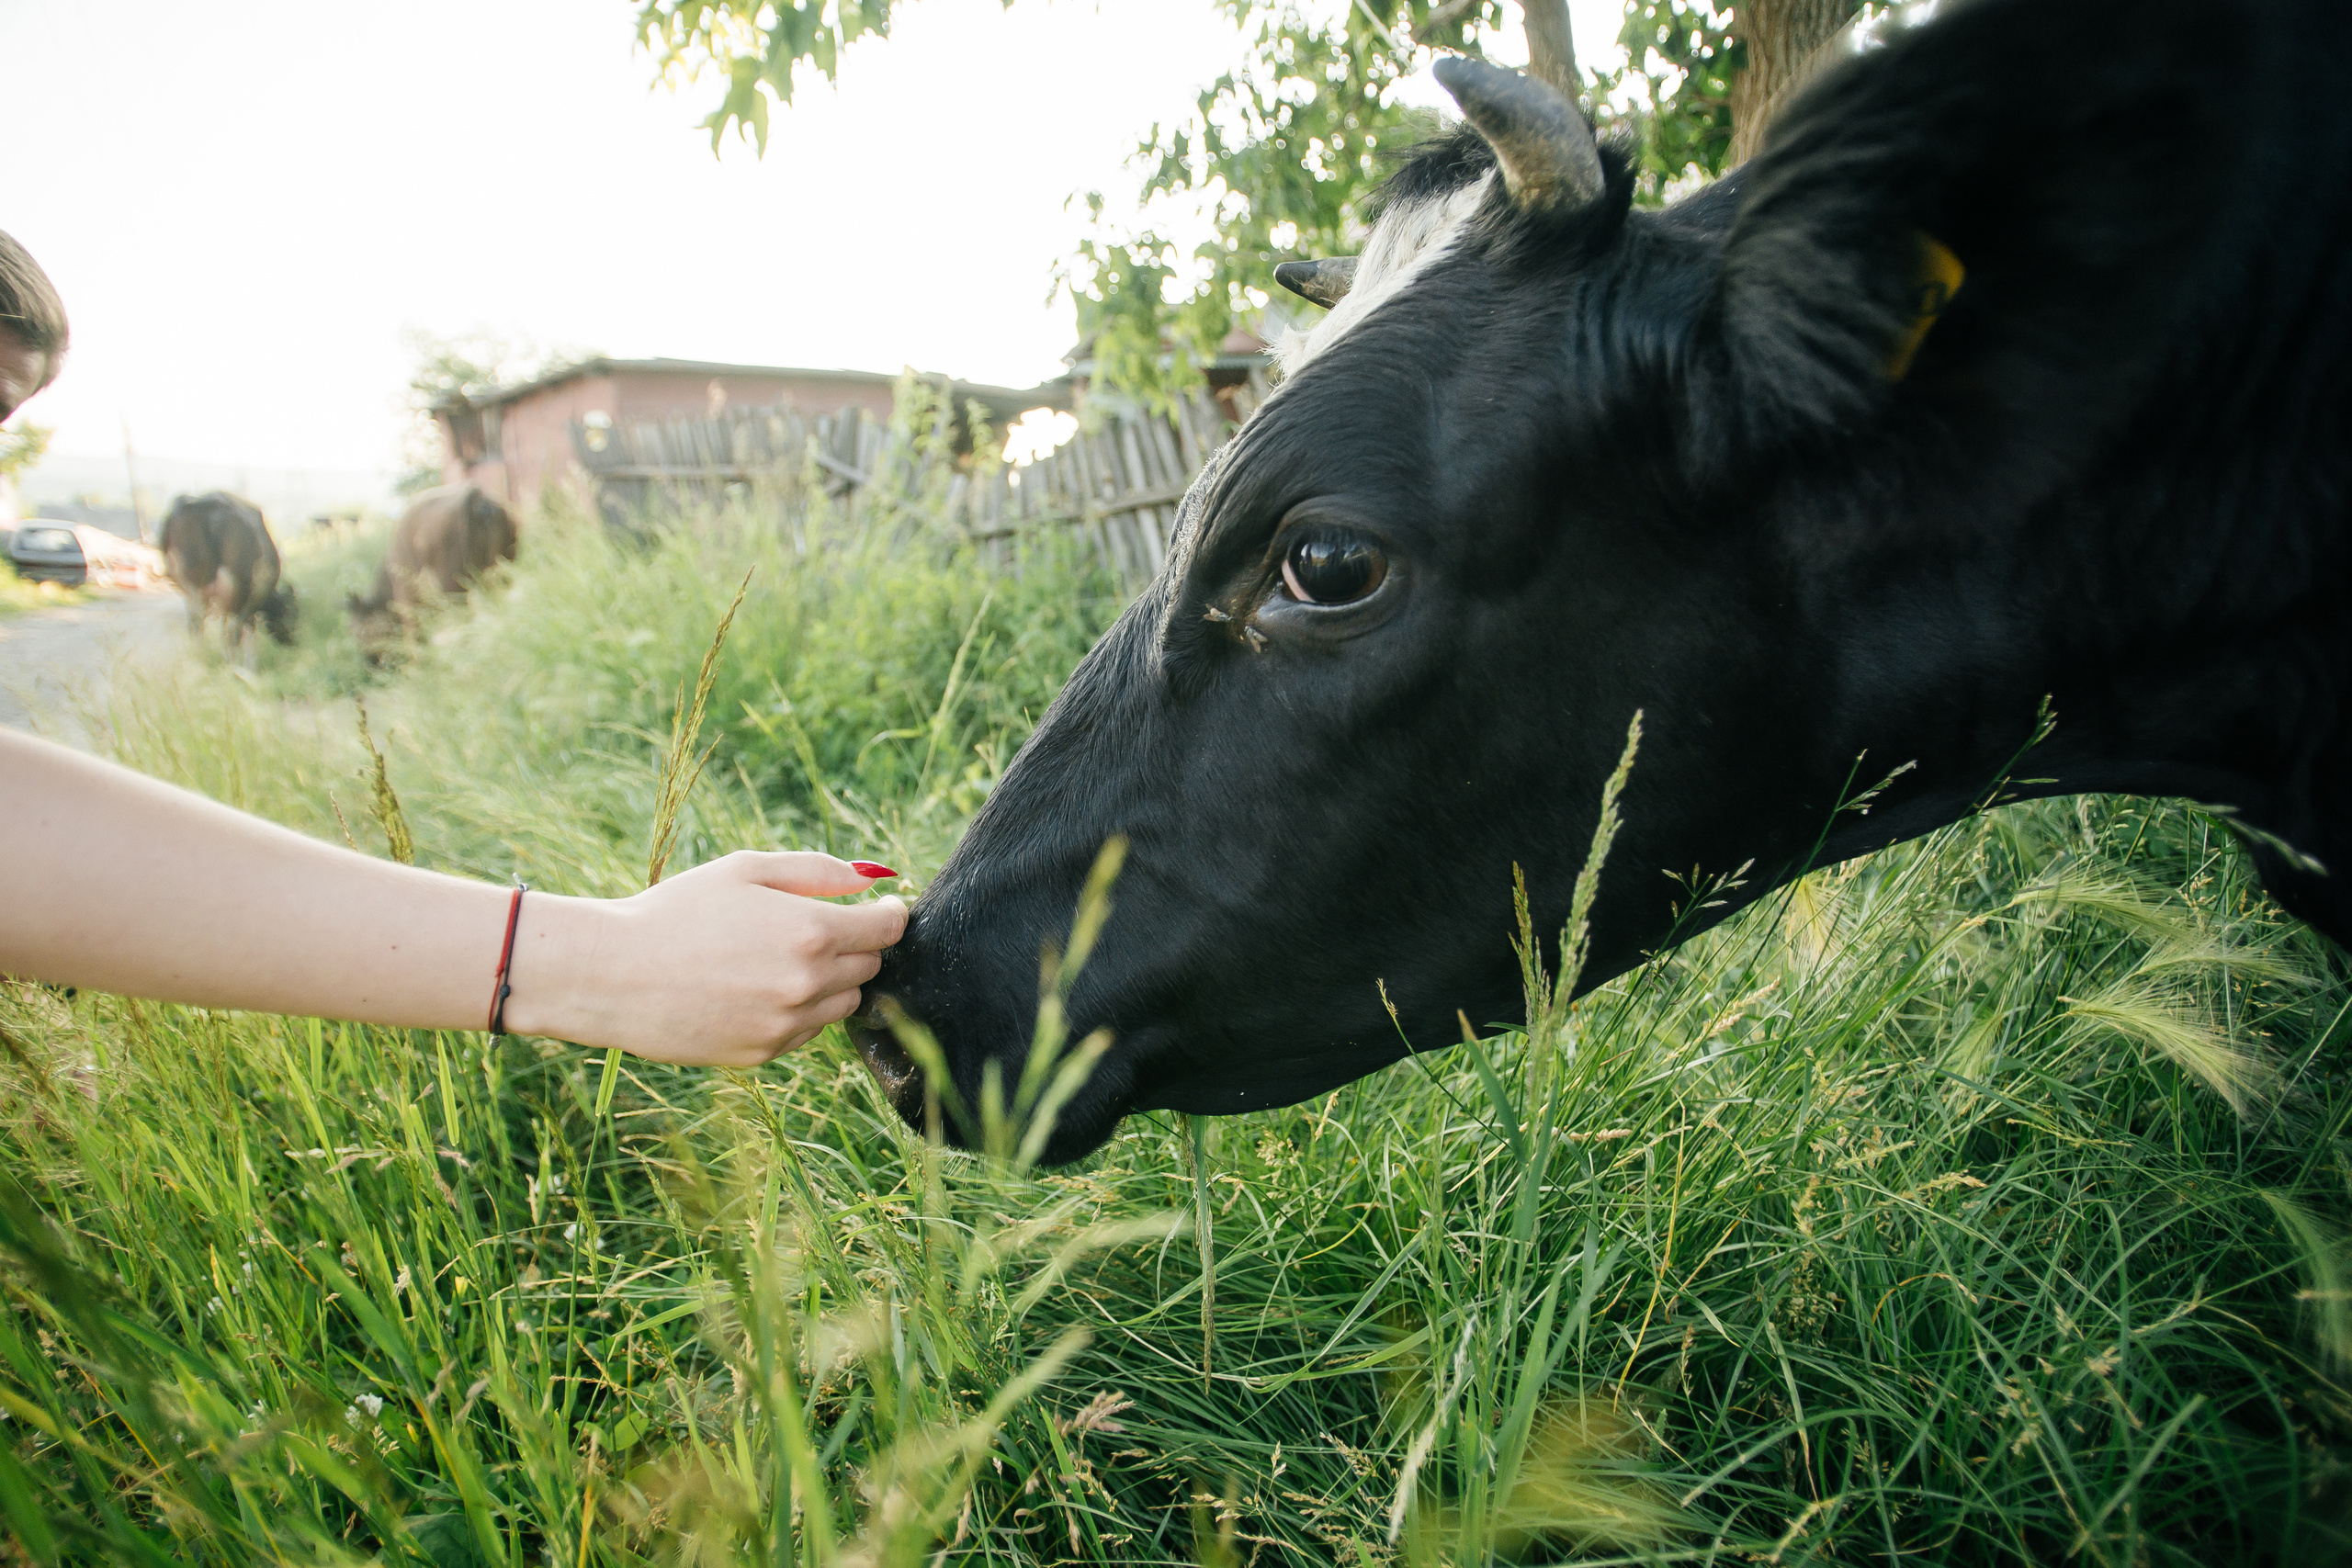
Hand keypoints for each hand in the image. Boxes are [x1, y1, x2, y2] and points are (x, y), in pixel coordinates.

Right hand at [501, 852, 907, 1065]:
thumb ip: (817, 871)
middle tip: (819, 928)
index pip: (887, 929)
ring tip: (783, 959)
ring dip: (833, 981)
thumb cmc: (677, 910)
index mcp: (812, 933)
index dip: (889, 914)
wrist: (613, 973)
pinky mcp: (764, 1053)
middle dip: (856, 944)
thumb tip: (873, 880)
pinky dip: (800, 1010)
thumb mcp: (746, 870)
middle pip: (870, 967)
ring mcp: (787, 1025)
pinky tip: (759, 988)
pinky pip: (807, 1031)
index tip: (882, 909)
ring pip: (845, 1004)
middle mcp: (808, 984)